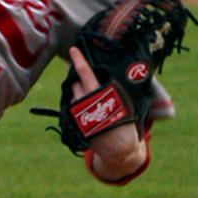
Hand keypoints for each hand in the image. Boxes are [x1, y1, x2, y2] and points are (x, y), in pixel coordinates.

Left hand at [68, 47, 146, 180]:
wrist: (119, 148)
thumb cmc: (124, 122)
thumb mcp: (122, 102)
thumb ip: (112, 89)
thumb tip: (111, 76)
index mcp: (101, 94)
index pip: (86, 74)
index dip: (79, 61)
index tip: (73, 49)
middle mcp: (87, 102)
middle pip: (76, 84)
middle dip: (80, 82)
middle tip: (90, 84)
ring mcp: (80, 113)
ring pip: (73, 96)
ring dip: (79, 95)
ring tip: (93, 102)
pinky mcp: (75, 123)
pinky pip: (72, 109)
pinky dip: (78, 106)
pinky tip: (89, 111)